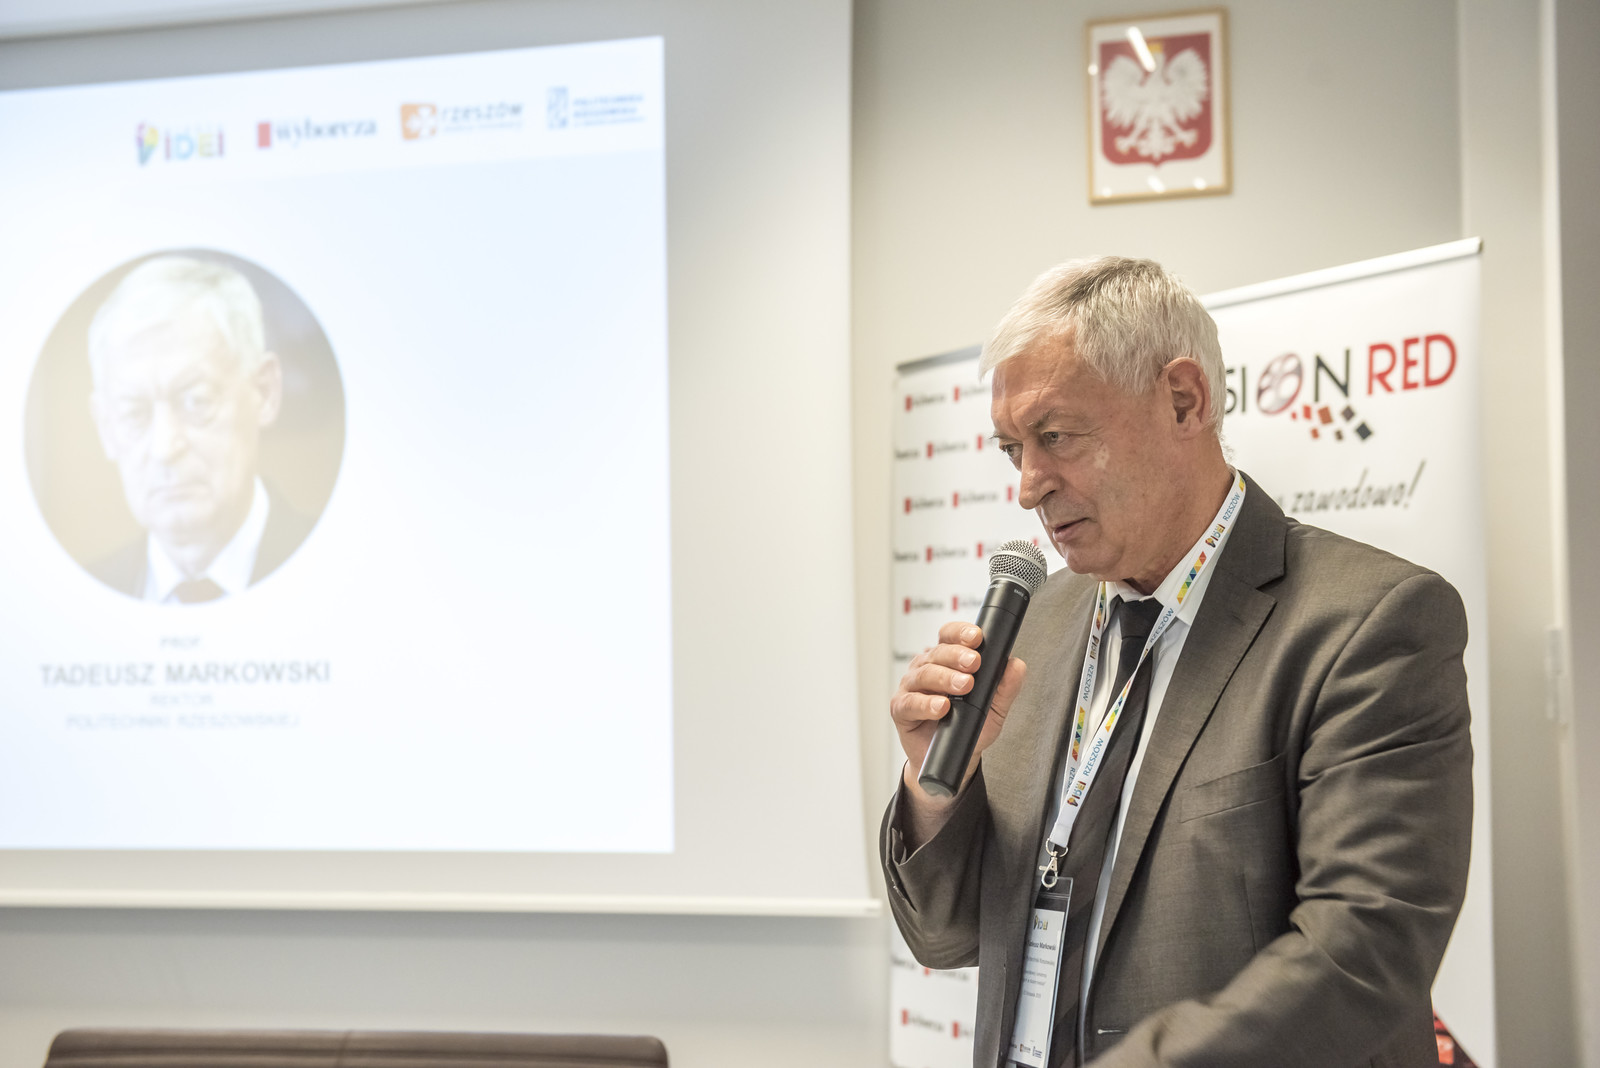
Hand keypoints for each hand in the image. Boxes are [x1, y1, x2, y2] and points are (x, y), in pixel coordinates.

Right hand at [890, 620, 1026, 803]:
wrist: (954, 759)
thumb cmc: (969, 727)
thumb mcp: (993, 708)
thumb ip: (1004, 687)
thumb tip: (1016, 665)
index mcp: (946, 660)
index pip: (949, 636)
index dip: (960, 633)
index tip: (977, 637)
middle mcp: (926, 668)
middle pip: (937, 653)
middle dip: (957, 656)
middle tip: (974, 663)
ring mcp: (911, 687)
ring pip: (924, 674)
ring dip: (945, 678)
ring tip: (964, 686)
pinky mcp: (901, 709)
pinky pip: (910, 703)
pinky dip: (926, 704)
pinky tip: (941, 707)